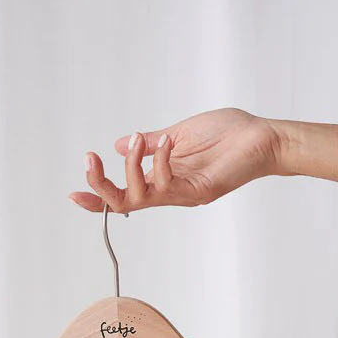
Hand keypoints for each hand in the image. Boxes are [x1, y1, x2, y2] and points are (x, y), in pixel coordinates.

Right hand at [67, 107, 285, 212]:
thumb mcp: (180, 133)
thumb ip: (151, 143)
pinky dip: (160, 160)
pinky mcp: (200, 190)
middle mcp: (170, 192)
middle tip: (91, 159)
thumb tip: (120, 142)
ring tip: (139, 139)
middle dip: (100, 185)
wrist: (264, 138)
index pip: (124, 195)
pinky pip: (168, 183)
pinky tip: (167, 141)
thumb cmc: (229, 134)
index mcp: (163, 179)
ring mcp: (184, 193)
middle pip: (122, 204)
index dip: (97, 198)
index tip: (73, 193)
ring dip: (131, 166)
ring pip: (140, 196)